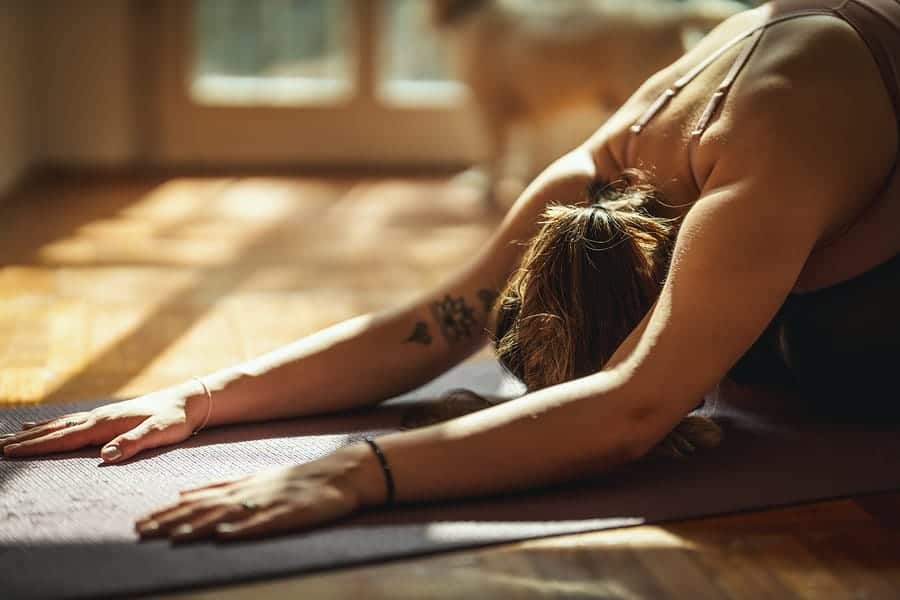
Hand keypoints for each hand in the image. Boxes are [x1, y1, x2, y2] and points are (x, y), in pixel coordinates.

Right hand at [0, 382, 209, 462]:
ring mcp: (100, 415)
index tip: (9, 453)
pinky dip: (49, 426)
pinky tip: (39, 427)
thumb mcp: (160, 434)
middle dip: (24, 441)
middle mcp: (98, 417)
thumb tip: (107, 456)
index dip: (37, 447)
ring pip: (58, 426)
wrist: (188, 400)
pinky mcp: (105, 417)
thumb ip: (134, 444)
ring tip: (7, 439)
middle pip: (54, 431)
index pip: (64, 438)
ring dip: (32, 433)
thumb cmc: (175, 420)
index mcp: (106, 424)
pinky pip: (69, 423)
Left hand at [135, 443, 385, 541]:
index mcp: (237, 487)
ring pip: (226, 516)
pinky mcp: (288, 514)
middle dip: (170, 521)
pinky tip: (224, 536)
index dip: (166, 513)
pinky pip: (262, 523)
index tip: (139, 523)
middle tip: (141, 532)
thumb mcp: (252, 479)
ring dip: (197, 527)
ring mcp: (267, 503)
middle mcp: (247, 494)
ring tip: (172, 537)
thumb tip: (181, 493)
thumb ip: (219, 487)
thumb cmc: (294, 481)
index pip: (194, 502)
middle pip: (203, 509)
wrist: (337, 474)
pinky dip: (242, 529)